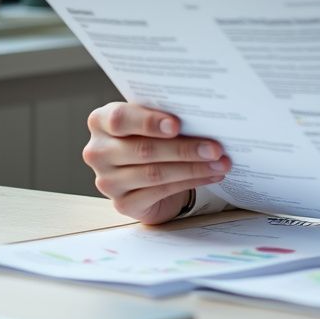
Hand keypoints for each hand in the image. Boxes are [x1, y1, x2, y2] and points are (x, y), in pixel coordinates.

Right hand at [83, 102, 230, 224]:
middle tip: (215, 148)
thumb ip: (165, 115)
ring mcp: (107, 181)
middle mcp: (98, 151)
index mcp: (101, 121)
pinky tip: (212, 175)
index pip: (120, 119)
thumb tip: (205, 116)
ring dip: (193, 168)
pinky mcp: (123, 203)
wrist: (147, 172)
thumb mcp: (153, 120)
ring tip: (221, 162)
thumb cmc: (152, 136)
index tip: (177, 125)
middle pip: (144, 149)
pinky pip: (161, 191)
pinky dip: (191, 182)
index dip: (149, 122)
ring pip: (155, 173)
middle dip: (184, 148)